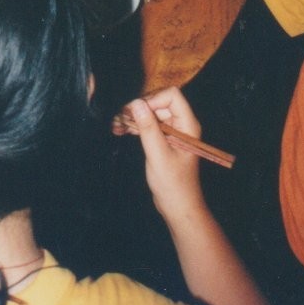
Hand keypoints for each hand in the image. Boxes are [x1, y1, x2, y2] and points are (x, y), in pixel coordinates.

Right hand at [114, 87, 203, 224]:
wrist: (178, 208)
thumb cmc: (173, 184)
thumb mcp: (158, 155)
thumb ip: (148, 128)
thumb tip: (135, 103)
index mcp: (187, 125)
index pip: (171, 95)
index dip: (152, 99)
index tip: (136, 112)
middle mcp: (181, 124)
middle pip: (158, 102)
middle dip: (139, 108)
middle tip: (120, 117)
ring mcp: (172, 132)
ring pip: (151, 112)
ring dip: (134, 117)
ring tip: (116, 124)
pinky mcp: (163, 140)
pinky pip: (148, 124)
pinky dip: (135, 126)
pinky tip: (120, 130)